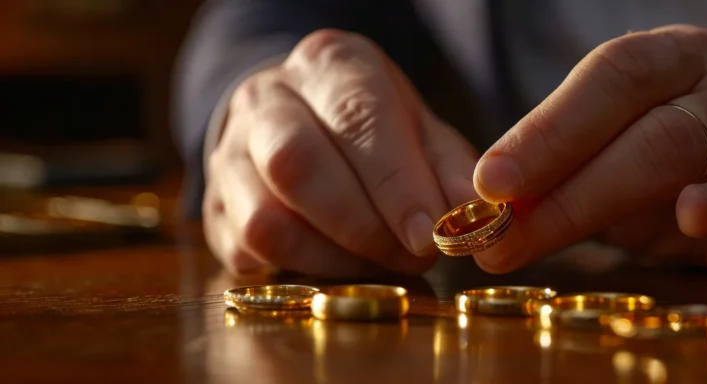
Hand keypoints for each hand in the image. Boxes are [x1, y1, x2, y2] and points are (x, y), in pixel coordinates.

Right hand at [203, 29, 478, 276]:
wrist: (298, 119)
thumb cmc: (373, 129)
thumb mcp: (421, 131)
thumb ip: (450, 171)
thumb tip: (474, 221)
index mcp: (329, 65)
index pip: (357, 117)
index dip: (395, 183)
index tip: (428, 232)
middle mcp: (267, 98)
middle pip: (297, 163)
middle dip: (362, 225)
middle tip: (412, 256)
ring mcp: (231, 151)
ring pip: (265, 217)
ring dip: (333, 256)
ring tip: (381, 262)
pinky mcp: (214, 205)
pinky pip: (249, 250)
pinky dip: (302, 268)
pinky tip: (341, 264)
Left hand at [471, 25, 706, 275]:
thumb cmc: (698, 159)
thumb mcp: (633, 146)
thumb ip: (572, 169)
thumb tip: (487, 208)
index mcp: (672, 60)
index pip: (607, 77)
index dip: (545, 128)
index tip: (488, 180)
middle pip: (639, 123)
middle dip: (559, 177)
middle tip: (497, 231)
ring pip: (688, 153)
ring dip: (606, 198)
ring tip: (550, 230)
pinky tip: (693, 216)